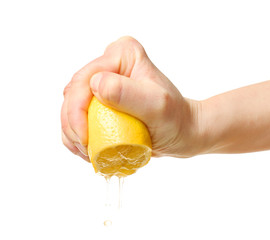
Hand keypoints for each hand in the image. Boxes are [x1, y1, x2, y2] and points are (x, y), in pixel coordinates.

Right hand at [61, 36, 200, 160]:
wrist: (182, 132)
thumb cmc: (175, 119)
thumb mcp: (157, 106)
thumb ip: (128, 93)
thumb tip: (95, 84)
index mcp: (123, 53)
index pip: (86, 79)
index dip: (77, 109)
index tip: (85, 139)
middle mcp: (110, 63)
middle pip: (74, 92)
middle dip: (71, 122)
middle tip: (84, 149)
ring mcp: (105, 81)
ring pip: (71, 104)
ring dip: (71, 130)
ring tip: (85, 152)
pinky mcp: (101, 99)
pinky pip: (78, 115)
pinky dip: (76, 134)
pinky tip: (86, 150)